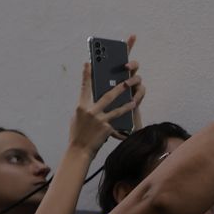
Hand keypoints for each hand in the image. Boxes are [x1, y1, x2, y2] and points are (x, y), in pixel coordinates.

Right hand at [72, 34, 143, 151]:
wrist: (79, 151)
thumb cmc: (78, 134)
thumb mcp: (77, 118)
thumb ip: (85, 108)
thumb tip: (93, 100)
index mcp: (80, 107)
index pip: (84, 88)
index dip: (86, 75)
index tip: (88, 63)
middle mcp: (90, 112)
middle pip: (107, 96)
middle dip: (119, 87)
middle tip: (128, 78)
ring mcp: (99, 120)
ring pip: (117, 108)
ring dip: (127, 101)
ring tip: (135, 96)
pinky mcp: (106, 128)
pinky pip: (119, 121)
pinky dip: (126, 115)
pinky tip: (132, 109)